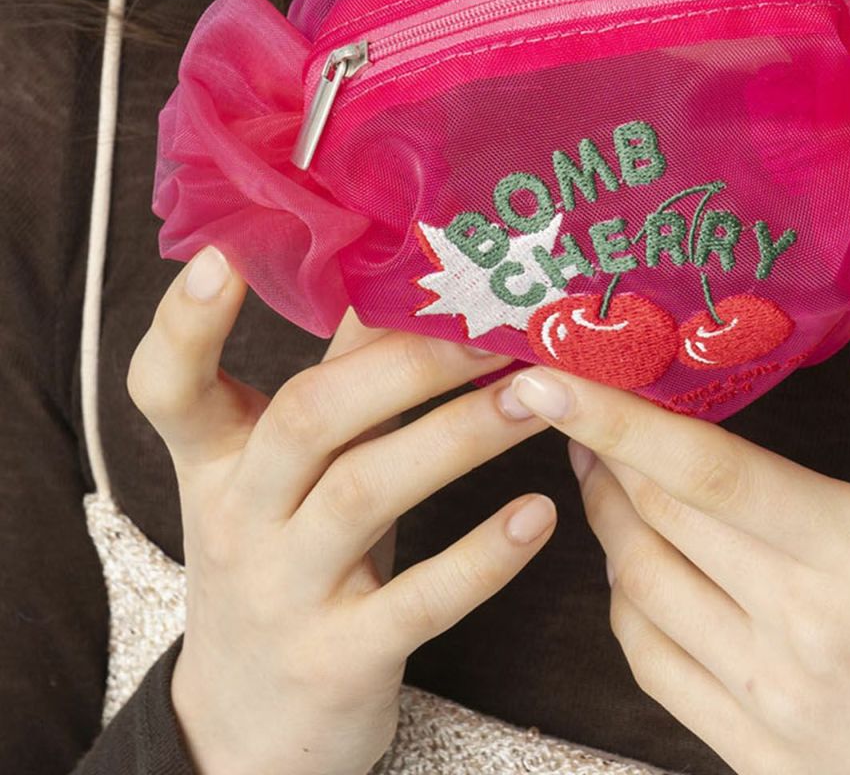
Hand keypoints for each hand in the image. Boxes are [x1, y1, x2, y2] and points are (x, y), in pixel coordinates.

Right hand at [126, 245, 555, 774]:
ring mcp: (286, 591)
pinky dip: (483, 556)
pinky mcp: (341, 659)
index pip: (170, 388)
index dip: (186, 326)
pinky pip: (416, 600)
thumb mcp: (278, 478)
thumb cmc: (282, 560)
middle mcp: (239, 519)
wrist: (245, 729)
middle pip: (306, 418)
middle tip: (492, 323)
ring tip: (536, 395)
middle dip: (404, 362)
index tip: (222, 259)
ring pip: (367, 492)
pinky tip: (540, 513)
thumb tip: (400, 277)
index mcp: (216, 462)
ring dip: (461, 434)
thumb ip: (333, 385)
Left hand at [500, 288, 849, 774]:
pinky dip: (623, 598)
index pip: (708, 471)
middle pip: (657, 515)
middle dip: (600, 447)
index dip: (616, 419)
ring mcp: (765, 698)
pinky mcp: (747, 750)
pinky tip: (636, 561)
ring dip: (603, 514)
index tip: (549, 377)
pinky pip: (648, 662)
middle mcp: (800, 626)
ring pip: (637, 585)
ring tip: (602, 465)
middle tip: (580, 397)